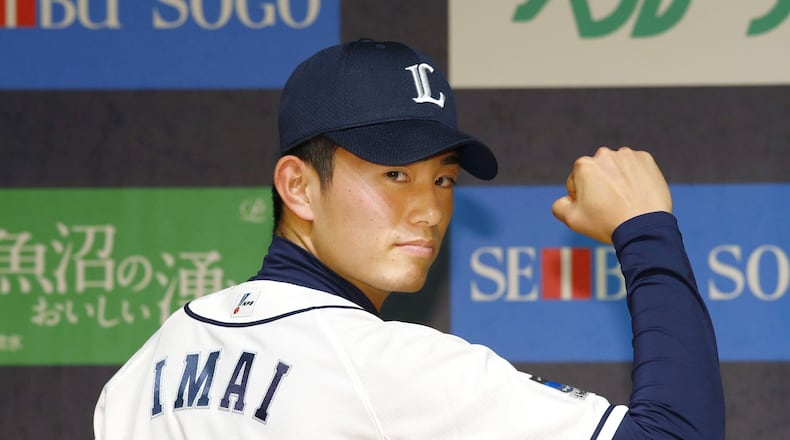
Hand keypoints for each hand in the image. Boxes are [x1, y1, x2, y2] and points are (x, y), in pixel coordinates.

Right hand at [551, 147, 671, 243]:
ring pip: (616, 169)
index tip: (595, 210)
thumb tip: (566, 199)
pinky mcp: (646, 160)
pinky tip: (637, 194)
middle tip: (610, 206)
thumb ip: (559, 206)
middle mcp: (604, 154)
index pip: (576, 182)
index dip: (582, 198)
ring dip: (617, 180)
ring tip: (625, 200)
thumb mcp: (572, 220)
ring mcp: (627, 155)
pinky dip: (635, 178)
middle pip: (596, 172)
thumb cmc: (607, 223)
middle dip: (600, 186)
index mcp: (583, 165)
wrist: (645, 227)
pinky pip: (635, 168)